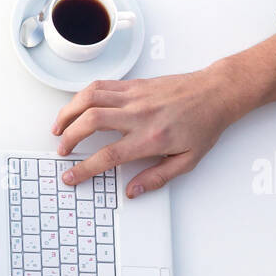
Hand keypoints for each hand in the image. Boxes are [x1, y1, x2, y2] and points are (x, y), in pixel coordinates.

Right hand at [50, 67, 241, 198]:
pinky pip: (100, 86)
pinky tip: (76, 107)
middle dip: (69, 138)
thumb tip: (133, 191)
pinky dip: (82, 96)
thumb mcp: (187, 161)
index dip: (84, 169)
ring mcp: (135, 96)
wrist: (216, 93)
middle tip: (62, 151)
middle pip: (91, 122)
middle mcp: (139, 115)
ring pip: (90, 98)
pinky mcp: (134, 84)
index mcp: (151, 138)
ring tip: (59, 127)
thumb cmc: (204, 124)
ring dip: (68, 113)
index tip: (71, 176)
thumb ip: (157, 178)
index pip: (109, 156)